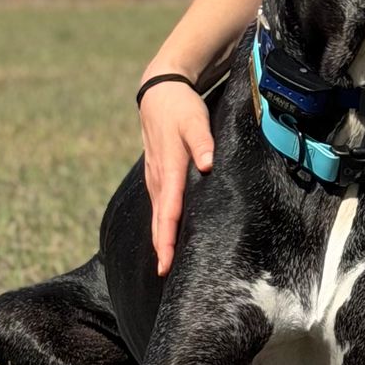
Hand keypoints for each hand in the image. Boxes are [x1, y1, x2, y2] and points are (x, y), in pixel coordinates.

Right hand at [140, 79, 212, 275]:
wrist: (159, 91)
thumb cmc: (180, 107)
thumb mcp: (194, 119)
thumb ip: (203, 142)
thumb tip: (209, 164)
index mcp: (168, 168)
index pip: (169, 211)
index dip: (168, 238)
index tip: (167, 261)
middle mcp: (158, 177)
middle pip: (160, 219)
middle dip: (162, 247)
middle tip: (165, 273)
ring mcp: (154, 175)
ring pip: (158, 213)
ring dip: (161, 237)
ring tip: (166, 263)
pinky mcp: (156, 173)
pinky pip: (159, 203)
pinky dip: (162, 222)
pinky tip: (166, 234)